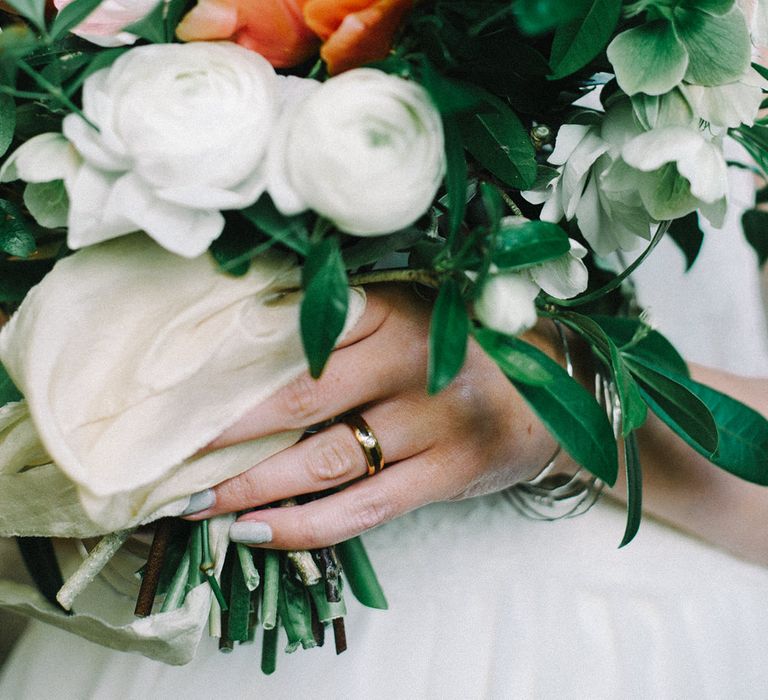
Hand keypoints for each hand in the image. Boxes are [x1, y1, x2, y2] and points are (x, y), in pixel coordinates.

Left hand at [185, 284, 559, 548]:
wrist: (554, 390)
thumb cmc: (461, 351)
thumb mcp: (409, 319)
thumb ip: (342, 333)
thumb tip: (244, 356)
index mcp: (394, 311)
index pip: (297, 331)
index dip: (231, 363)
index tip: (176, 388)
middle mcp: (414, 362)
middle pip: (300, 398)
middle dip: (224, 432)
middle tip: (163, 453)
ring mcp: (436, 421)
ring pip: (325, 460)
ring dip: (250, 486)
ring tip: (194, 502)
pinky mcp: (450, 474)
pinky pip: (364, 509)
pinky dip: (304, 527)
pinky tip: (254, 532)